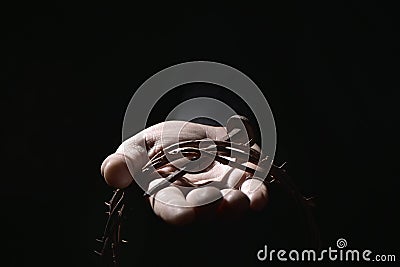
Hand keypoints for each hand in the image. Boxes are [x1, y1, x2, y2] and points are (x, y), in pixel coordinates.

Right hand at [101, 120, 267, 224]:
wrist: (191, 136)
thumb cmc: (159, 146)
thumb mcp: (139, 148)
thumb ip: (126, 161)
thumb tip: (111, 173)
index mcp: (168, 196)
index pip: (170, 207)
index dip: (177, 212)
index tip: (185, 214)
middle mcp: (197, 200)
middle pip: (207, 211)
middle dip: (213, 209)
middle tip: (219, 201)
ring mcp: (223, 192)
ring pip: (234, 206)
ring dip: (240, 205)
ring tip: (241, 199)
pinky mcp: (244, 181)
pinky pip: (254, 191)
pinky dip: (258, 192)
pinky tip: (259, 193)